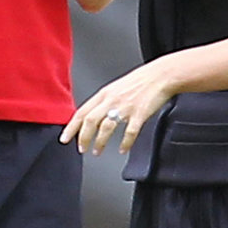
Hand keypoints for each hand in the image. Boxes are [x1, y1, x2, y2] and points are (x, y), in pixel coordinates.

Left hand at [61, 59, 176, 154]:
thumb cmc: (141, 81)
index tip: (65, 138)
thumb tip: (94, 115)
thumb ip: (105, 101)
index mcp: (105, 94)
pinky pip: (129, 132)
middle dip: (83, 137)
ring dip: (100, 142)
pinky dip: (125, 143)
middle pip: (91, 120)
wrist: (161, 75)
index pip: (82, 112)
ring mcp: (126, 107)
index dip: (72, 127)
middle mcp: (112, 100)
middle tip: (81, 148)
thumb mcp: (117, 87)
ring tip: (97, 151)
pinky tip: (122, 149)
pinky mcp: (140, 114)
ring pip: (106, 127)